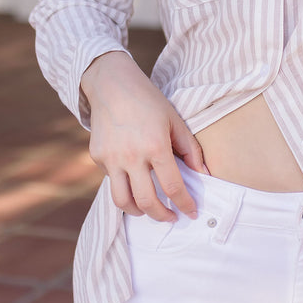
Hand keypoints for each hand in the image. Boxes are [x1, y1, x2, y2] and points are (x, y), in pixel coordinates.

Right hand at [81, 50, 206, 221]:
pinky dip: (124, 186)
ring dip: (138, 211)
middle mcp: (132, 156)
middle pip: (147, 202)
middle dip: (162, 216)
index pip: (173, 187)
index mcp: (156, 146)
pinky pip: (112, 181)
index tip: (191, 212)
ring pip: (122, 201)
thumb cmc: (148, 101)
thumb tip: (204, 174)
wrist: (112, 85)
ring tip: (149, 210)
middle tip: (171, 217)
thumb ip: (191, 149)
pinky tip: (133, 179)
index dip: (185, 204)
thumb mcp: (175, 120)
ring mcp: (111, 159)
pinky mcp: (98, 157)